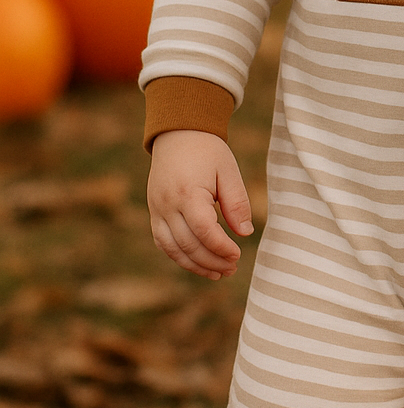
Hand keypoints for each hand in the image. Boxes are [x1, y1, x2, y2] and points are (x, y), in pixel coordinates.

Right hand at [148, 130, 253, 279]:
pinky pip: (163, 242)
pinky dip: (179, 256)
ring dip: (195, 265)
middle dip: (211, 262)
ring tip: (218, 273)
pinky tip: (198, 263)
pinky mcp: (154, 212)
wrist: (178, 134)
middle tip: (232, 268)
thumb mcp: (229, 171)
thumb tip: (245, 233)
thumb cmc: (208, 151)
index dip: (221, 248)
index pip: (204, 231)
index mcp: (188, 192)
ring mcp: (156, 210)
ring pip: (172, 249)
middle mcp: (167, 204)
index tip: (238, 255)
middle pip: (188, 245)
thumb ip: (237, 203)